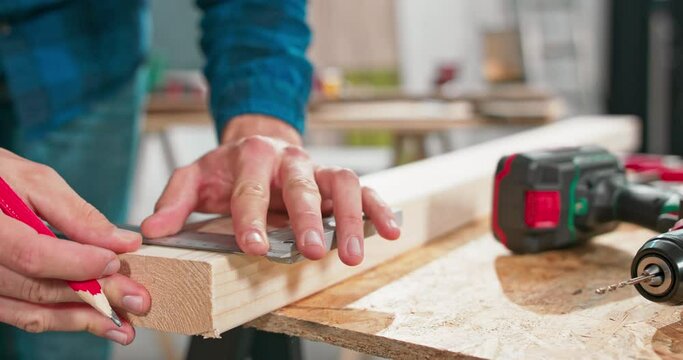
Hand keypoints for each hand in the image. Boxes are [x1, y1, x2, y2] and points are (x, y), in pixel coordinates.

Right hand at [0, 149, 150, 344]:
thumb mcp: (35, 182)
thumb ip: (77, 214)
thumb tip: (122, 241)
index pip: (34, 256)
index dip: (78, 264)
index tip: (115, 262)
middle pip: (39, 288)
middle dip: (95, 297)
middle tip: (137, 299)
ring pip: (33, 311)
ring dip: (82, 320)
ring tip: (123, 325)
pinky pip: (25, 315)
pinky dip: (62, 319)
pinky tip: (94, 320)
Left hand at [142, 115, 400, 264]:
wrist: (260, 142)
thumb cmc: (228, 168)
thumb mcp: (195, 177)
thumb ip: (174, 200)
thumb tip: (152, 230)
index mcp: (251, 157)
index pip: (250, 190)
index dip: (252, 218)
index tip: (256, 246)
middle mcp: (290, 161)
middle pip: (301, 186)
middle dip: (306, 219)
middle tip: (309, 251)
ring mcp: (318, 169)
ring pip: (343, 185)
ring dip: (349, 219)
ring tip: (350, 254)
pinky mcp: (338, 180)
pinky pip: (366, 190)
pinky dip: (378, 210)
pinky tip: (390, 232)